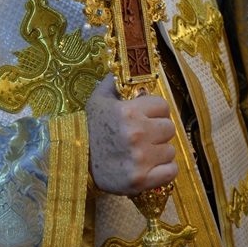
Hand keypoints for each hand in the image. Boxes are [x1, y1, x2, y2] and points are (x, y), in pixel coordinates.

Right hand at [85, 74, 176, 195]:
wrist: (76, 160)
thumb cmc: (90, 127)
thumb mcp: (98, 99)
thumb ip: (114, 81)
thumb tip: (123, 66)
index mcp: (128, 112)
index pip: (163, 106)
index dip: (156, 111)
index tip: (148, 117)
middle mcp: (137, 134)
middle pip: (169, 128)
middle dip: (159, 131)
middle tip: (146, 135)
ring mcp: (140, 159)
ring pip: (170, 150)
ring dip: (160, 151)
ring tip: (145, 152)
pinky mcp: (141, 180)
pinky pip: (171, 171)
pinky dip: (164, 170)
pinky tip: (152, 167)